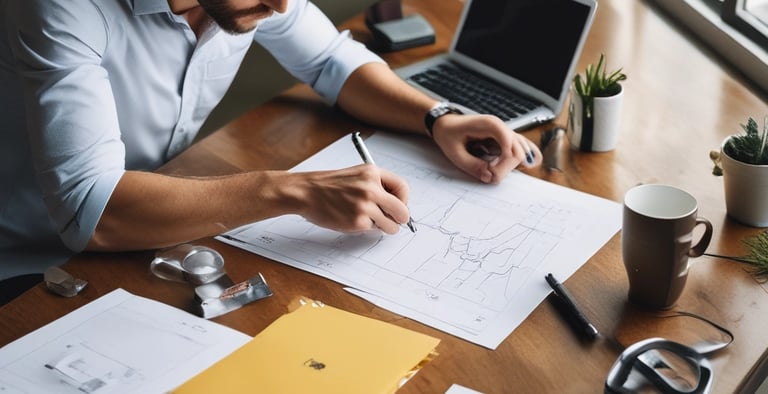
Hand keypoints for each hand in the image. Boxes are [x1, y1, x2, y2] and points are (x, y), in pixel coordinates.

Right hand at [293, 164, 410, 233]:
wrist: (306, 192)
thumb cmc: (329, 185)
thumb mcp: (356, 175)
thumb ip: (376, 185)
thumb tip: (396, 204)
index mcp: (372, 173)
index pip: (403, 187)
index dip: (404, 200)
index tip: (399, 206)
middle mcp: (371, 188)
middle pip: (402, 211)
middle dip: (400, 219)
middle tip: (393, 221)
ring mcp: (365, 206)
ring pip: (391, 225)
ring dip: (384, 226)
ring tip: (369, 220)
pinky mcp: (357, 222)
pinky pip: (373, 230)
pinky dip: (366, 228)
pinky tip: (353, 220)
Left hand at [431, 113, 541, 183]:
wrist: (446, 124)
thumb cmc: (449, 133)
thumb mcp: (455, 153)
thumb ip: (473, 166)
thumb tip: (490, 177)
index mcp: (489, 125)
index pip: (510, 144)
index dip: (503, 163)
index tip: (490, 173)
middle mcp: (501, 127)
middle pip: (518, 152)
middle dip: (505, 168)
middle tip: (488, 175)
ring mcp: (504, 134)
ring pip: (520, 154)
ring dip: (507, 167)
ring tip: (490, 170)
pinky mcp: (505, 141)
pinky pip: (517, 152)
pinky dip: (510, 163)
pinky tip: (499, 167)